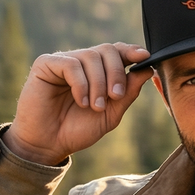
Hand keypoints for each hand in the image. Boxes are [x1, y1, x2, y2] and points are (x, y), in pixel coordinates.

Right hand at [6, 42, 152, 164]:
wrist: (49, 144)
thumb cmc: (77, 130)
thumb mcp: (110, 114)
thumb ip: (128, 93)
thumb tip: (147, 70)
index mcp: (98, 72)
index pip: (116, 52)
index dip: (131, 51)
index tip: (144, 57)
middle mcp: (81, 63)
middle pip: (107, 50)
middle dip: (116, 73)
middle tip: (115, 97)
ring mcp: (64, 61)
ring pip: (91, 56)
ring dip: (98, 84)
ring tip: (95, 107)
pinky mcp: (46, 64)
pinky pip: (71, 64)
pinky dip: (81, 84)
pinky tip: (81, 101)